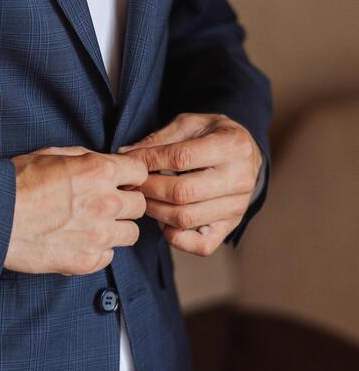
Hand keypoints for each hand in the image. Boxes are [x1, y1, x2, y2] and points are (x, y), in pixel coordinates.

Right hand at [4, 145, 147, 276]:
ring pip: (131, 233)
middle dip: (126, 202)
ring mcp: (99, 234)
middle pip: (140, 205)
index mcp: (100, 171)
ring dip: (116, 228)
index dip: (130, 177)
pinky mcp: (88, 261)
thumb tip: (102, 162)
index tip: (121, 182)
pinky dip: (98, 250)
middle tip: (105, 204)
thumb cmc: (17, 182)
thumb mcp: (52, 153)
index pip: (140, 172)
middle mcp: (107, 202)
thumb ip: (85, 158)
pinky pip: (109, 256)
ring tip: (93, 225)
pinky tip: (78, 241)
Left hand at [118, 113, 262, 256]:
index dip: (149, 160)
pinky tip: (164, 220)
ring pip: (185, 219)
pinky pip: (200, 246)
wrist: (246, 155)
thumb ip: (159, 138)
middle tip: (133, 183)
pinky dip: (175, 237)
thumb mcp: (190, 124)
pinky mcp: (230, 227)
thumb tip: (125, 155)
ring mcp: (237, 207)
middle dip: (148, 188)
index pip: (182, 158)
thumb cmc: (213, 135)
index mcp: (232, 146)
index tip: (129, 160)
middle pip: (182, 192)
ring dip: (155, 210)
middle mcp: (240, 179)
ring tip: (144, 198)